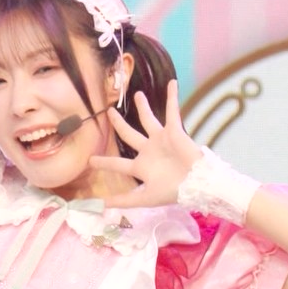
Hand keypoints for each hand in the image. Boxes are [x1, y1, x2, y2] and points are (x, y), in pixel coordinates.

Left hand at [89, 80, 203, 208]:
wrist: (198, 184)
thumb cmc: (173, 191)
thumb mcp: (145, 198)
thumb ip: (123, 200)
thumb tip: (99, 205)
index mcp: (141, 167)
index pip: (118, 164)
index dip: (104, 163)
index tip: (89, 161)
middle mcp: (149, 151)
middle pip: (128, 134)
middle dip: (119, 124)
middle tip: (109, 112)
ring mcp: (161, 140)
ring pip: (147, 119)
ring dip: (143, 106)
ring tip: (137, 94)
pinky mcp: (174, 131)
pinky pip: (172, 111)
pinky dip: (172, 97)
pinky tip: (172, 83)